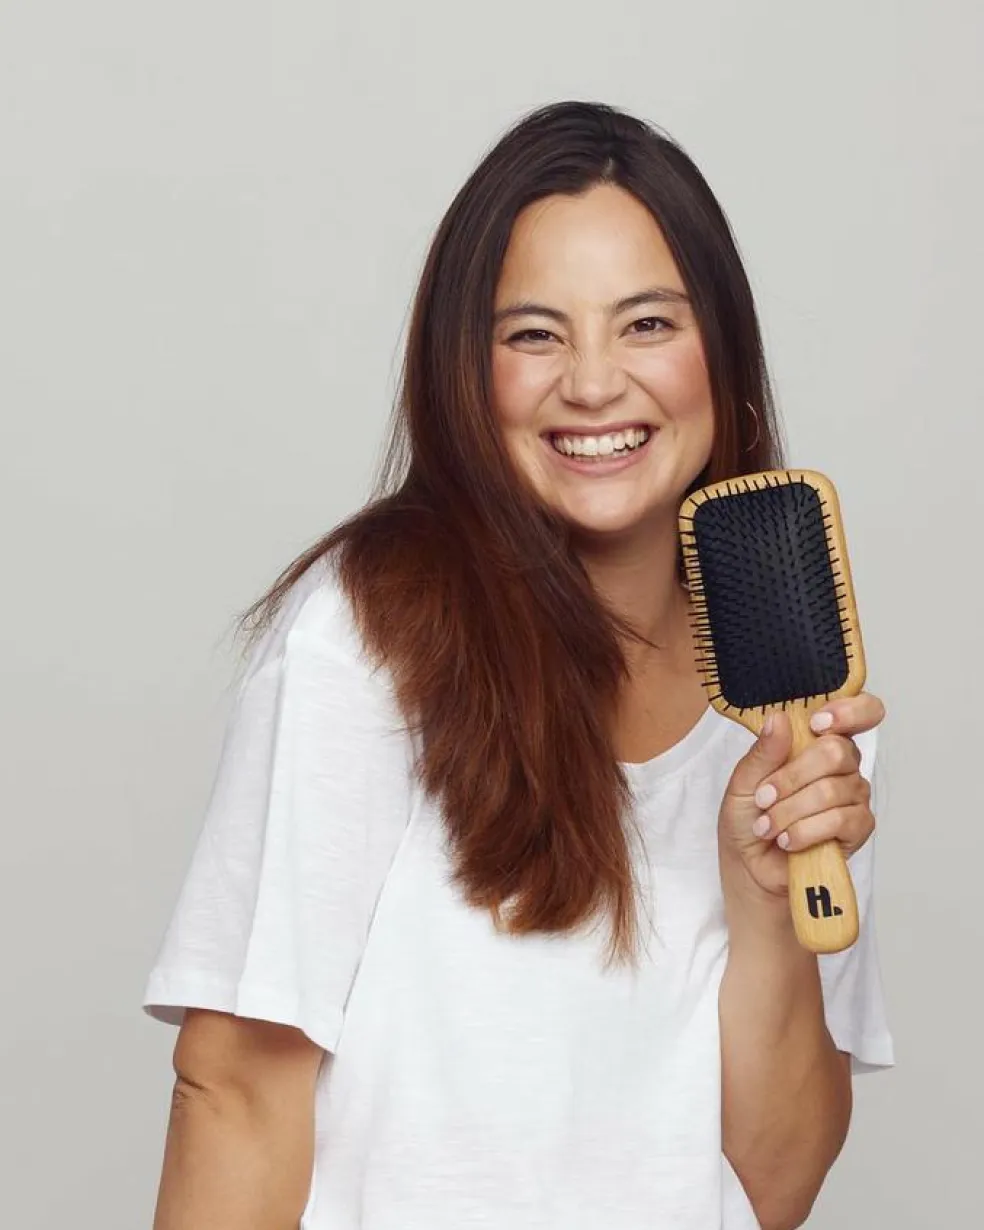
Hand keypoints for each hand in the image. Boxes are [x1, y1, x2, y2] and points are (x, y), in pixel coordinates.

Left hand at [718, 693, 885, 899]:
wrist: (751, 865)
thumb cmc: (750, 816)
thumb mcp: (744, 781)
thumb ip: (763, 752)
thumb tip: (778, 719)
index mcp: (818, 741)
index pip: (860, 711)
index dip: (849, 711)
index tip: (817, 723)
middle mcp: (843, 764)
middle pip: (836, 751)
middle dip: (791, 777)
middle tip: (764, 797)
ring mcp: (854, 795)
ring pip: (831, 790)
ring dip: (790, 811)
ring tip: (767, 825)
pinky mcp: (859, 828)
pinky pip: (839, 821)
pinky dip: (805, 831)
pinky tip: (788, 840)